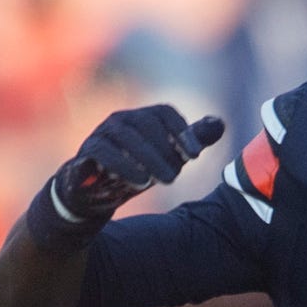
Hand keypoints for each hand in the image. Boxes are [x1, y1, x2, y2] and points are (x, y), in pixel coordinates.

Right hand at [44, 105, 225, 229]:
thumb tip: (219, 123)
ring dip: (146, 159)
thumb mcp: (168, 158)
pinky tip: (138, 182)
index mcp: (143, 118)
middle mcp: (121, 120)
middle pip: (145, 122)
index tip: (195, 156)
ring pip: (125, 136)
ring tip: (161, 181)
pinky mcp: (86, 152)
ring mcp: (102, 134)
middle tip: (175, 178)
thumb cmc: (136, 170)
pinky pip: (102, 152)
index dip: (182, 131)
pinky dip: (121, 165)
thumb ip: (192, 141)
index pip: (164, 112)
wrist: (95, 194)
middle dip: (164, 149)